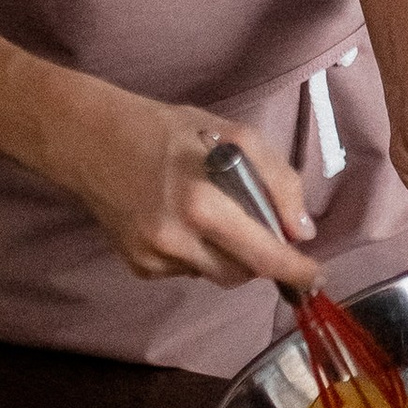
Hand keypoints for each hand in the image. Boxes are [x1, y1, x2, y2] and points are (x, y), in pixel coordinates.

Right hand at [56, 82, 320, 290]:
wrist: (90, 140)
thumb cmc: (167, 130)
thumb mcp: (234, 134)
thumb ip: (277, 181)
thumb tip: (302, 231)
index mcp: (202, 204)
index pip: (263, 255)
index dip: (295, 270)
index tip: (317, 276)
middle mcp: (176, 240)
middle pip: (241, 273)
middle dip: (259, 257)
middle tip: (257, 225)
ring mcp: (153, 258)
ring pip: (213, 274)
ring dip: (226, 253)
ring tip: (208, 211)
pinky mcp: (137, 266)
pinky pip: (186, 271)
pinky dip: (195, 253)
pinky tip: (179, 220)